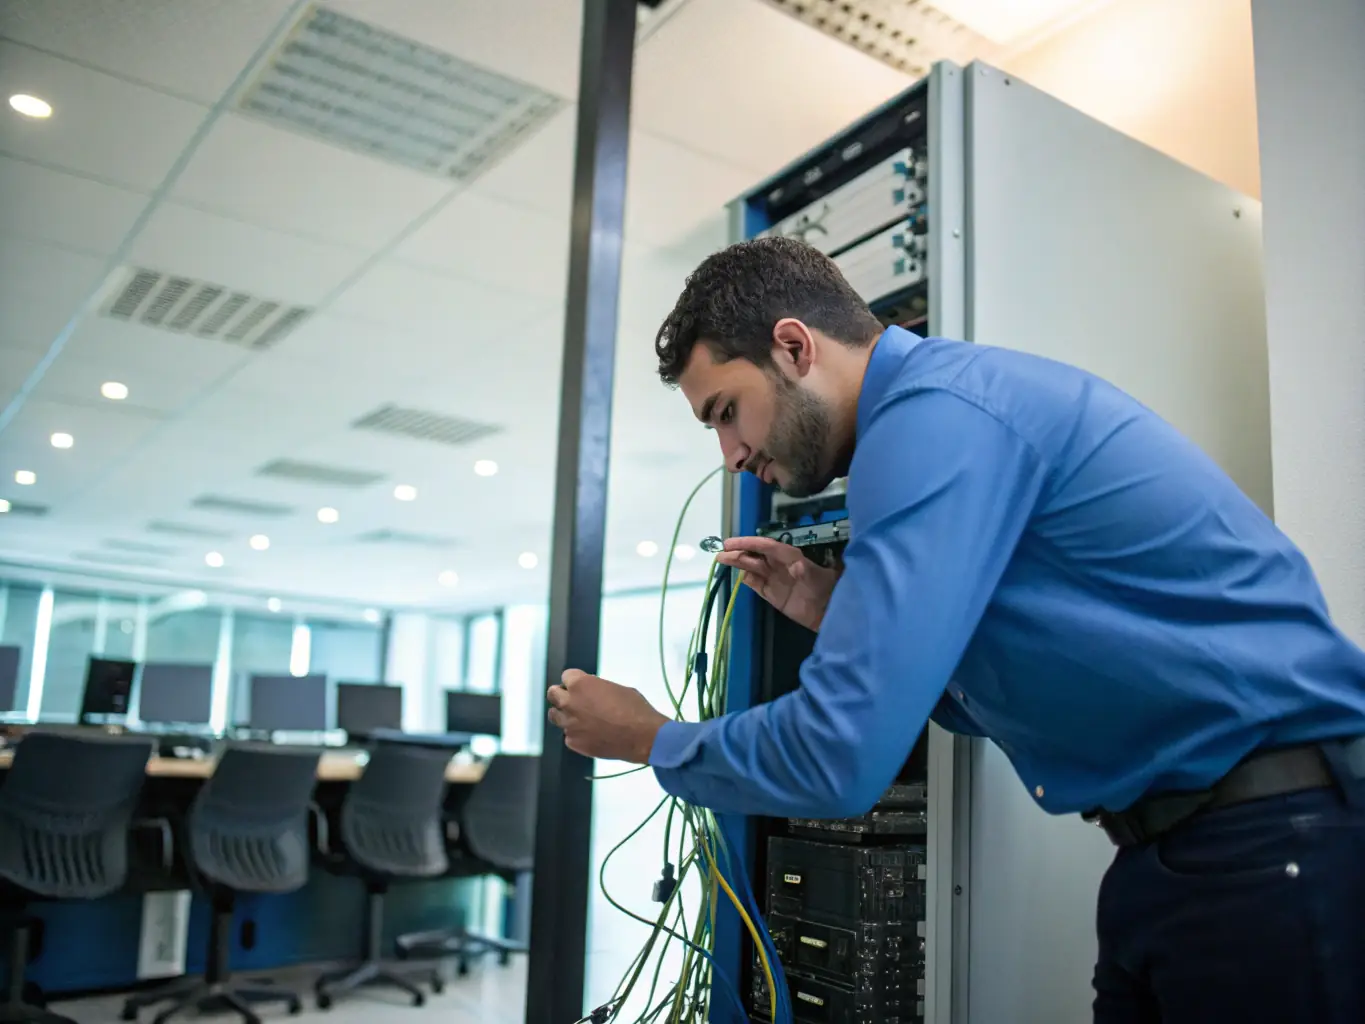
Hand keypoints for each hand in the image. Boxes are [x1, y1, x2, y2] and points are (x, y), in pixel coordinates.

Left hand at [546, 669, 669, 762]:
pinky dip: (576, 734)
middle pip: (552, 694)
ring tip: (577, 717)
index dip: (575, 680)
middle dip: (561, 694)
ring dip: (563, 714)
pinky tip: (589, 734)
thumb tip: (593, 694)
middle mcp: (570, 702)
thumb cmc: (634, 708)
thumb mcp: (615, 688)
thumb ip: (597, 689)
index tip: (581, 686)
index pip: (566, 676)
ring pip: (555, 716)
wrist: (642, 736)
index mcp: (580, 684)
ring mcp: (569, 724)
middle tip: (572, 699)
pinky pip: (568, 735)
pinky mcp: (573, 742)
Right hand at [715, 535, 839, 631]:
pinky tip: (738, 575)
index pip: (766, 546)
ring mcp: (775, 580)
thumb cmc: (826, 590)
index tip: (731, 543)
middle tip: (721, 551)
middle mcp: (780, 565)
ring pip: (752, 568)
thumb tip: (796, 566)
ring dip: (738, 563)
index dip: (749, 543)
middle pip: (756, 555)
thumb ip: (807, 572)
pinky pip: (756, 584)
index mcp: (790, 557)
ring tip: (721, 559)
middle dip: (739, 552)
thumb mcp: (818, 579)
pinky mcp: (772, 595)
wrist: (829, 614)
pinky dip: (746, 579)